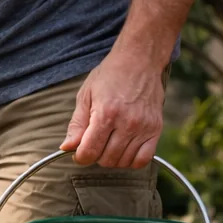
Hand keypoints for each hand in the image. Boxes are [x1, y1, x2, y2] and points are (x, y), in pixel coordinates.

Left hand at [61, 48, 165, 168]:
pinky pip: (143, 159)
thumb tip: (66, 148)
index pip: (89, 153)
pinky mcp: (156, 128)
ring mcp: (144, 127)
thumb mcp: (85, 96)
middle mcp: (127, 123)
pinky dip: (132, 160)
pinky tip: (125, 149)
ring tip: (110, 142)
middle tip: (96, 142)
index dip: (80, 156)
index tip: (80, 150)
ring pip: (122, 162)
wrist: (140, 60)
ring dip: (112, 158)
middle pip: (105, 160)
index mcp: (106, 114)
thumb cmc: (110, 76)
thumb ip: (76, 125)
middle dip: (96, 155)